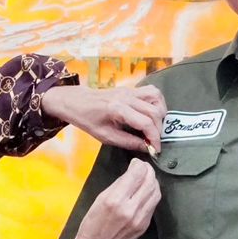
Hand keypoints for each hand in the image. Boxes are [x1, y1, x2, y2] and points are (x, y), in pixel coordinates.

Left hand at [44, 83, 166, 153]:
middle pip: (155, 112)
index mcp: (118, 109)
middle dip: (158, 129)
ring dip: (160, 114)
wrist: (77, 101)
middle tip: (153, 141)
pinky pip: (152, 92)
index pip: (146, 123)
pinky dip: (157, 103)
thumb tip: (147, 148)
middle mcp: (127, 97)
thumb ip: (128, 142)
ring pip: (157, 98)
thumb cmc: (88, 120)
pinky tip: (152, 114)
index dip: (154, 138)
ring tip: (154, 126)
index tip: (156, 149)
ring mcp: (130, 90)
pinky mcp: (131, 88)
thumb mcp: (105, 136)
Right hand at [52, 160, 160, 238]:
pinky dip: (152, 194)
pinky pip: (153, 204)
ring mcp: (140, 218)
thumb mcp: (100, 199)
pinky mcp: (145, 225)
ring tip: (146, 177)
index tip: (135, 162)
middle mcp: (130, 208)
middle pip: (150, 181)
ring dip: (153, 181)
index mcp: (115, 200)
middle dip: (148, 171)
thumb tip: (132, 172)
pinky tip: (146, 191)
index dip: (138, 164)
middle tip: (143, 168)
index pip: (137, 174)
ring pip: (156, 192)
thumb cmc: (92, 224)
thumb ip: (118, 185)